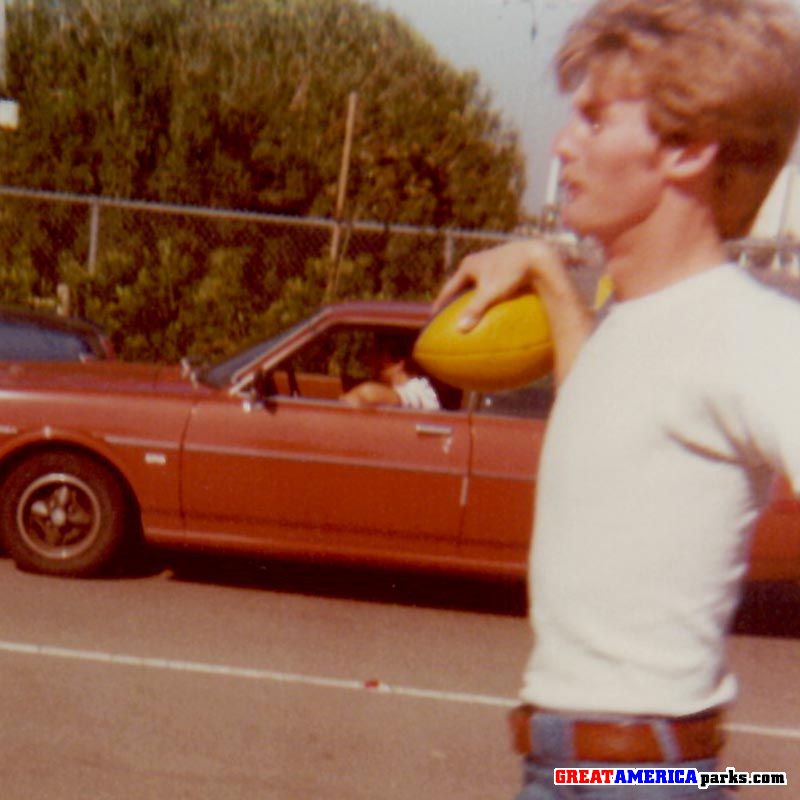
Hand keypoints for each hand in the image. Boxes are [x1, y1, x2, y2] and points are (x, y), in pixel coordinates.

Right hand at [432, 239, 563, 331]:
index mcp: (469, 266)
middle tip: (449, 316)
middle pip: (461, 285)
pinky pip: (493, 284)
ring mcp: (492, 262)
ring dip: (473, 298)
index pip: (449, 288)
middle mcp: (478, 261)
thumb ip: (475, 310)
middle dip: (456, 300)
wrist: (538, 254)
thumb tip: (459, 330)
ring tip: (471, 313)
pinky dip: (489, 296)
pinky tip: (495, 309)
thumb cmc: (512, 272)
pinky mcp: (506, 266)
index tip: (433, 317)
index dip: (440, 303)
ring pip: (478, 284)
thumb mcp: (491, 292)